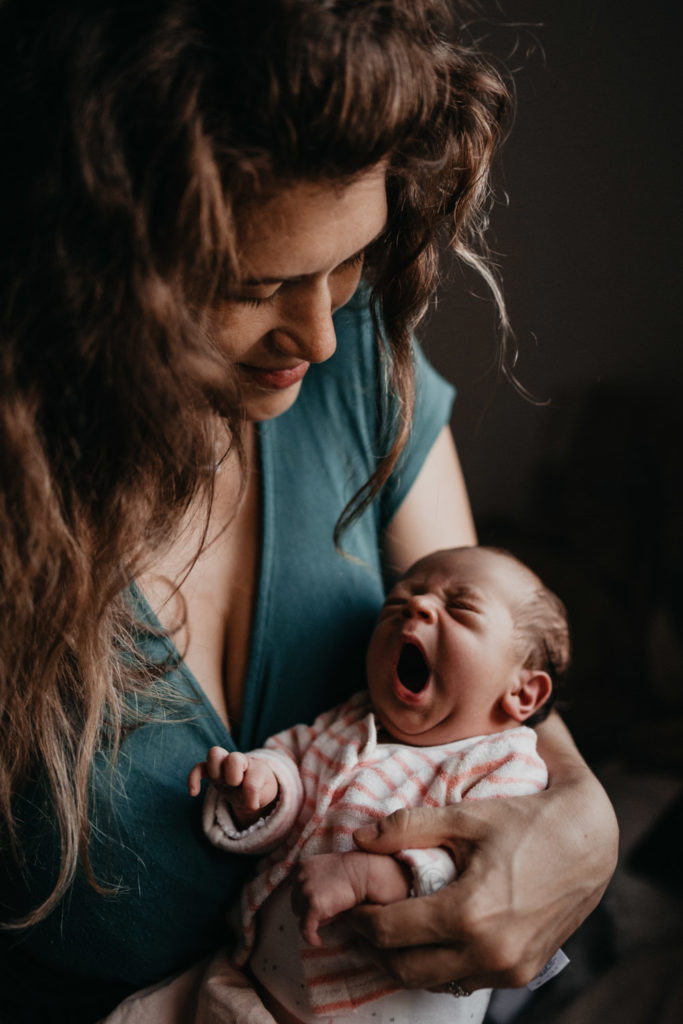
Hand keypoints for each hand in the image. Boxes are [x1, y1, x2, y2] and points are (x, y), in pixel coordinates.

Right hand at [188, 747, 278, 825]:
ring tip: (222, 785)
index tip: (254, 805)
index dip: (251, 794)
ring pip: (214, 754)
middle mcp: (239, 761)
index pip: (253, 777)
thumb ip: (257, 798)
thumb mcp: (265, 796)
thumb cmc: (260, 789)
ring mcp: (224, 764)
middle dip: (233, 778)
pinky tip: (194, 793)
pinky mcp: (211, 771)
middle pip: (233, 757)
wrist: (254, 784)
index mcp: (256, 767)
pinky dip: (194, 778)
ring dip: (217, 773)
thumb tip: (247, 804)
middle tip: (237, 787)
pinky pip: (199, 767)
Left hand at [291, 851, 409, 946]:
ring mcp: (305, 889)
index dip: (309, 899)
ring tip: (333, 917)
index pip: (297, 890)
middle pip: (296, 902)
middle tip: (331, 911)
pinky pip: (305, 928)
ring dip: (314, 918)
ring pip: (301, 915)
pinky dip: (310, 937)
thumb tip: (319, 901)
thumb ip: (320, 882)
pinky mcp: (313, 905)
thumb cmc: (357, 873)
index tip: (323, 905)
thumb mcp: (332, 872)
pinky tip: (318, 942)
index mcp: (305, 865)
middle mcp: (301, 875)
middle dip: (310, 908)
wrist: (369, 873)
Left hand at [347, 778, 617, 992]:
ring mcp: (508, 969)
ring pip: (434, 982)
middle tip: (361, 920)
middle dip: (375, 947)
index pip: (390, 931)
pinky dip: (439, 965)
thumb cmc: (527, 822)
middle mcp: (489, 952)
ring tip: (390, 927)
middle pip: (405, 968)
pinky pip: (465, 980)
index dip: (361, 919)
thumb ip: (408, 826)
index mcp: (469, 913)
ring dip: (404, 960)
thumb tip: (360, 838)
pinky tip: (429, 937)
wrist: (590, 842)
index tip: (350, 904)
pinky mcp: (521, 973)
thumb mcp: (465, 816)